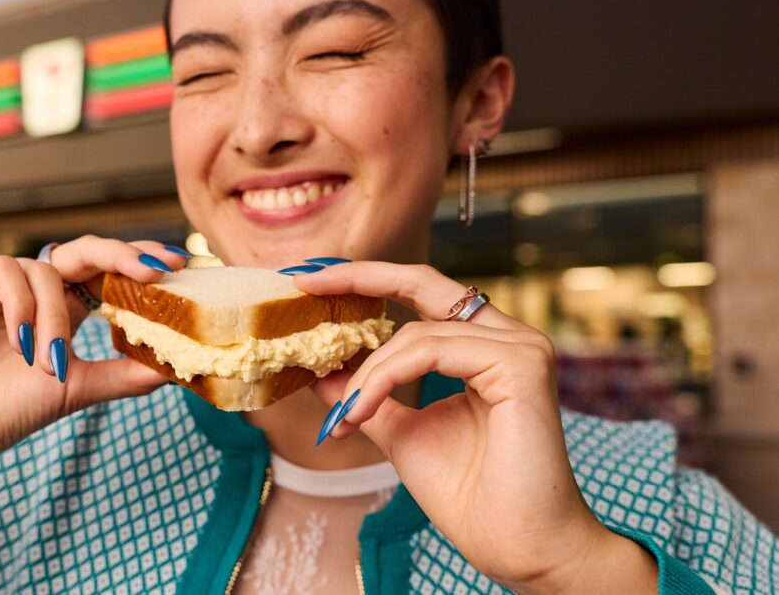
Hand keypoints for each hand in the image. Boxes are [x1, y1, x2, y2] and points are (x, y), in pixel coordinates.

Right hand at [0, 236, 185, 524]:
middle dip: (123, 255)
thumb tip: (175, 369)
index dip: (141, 265)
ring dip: (56, 319)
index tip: (179, 268)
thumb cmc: (1, 411)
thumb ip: (121, 375)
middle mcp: (33, 288)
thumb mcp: (73, 390)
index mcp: (61, 308)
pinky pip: (4, 271)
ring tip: (49, 362)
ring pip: (46, 271)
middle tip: (154, 270)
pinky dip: (20, 305)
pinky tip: (19, 341)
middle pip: (85, 252)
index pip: (108, 274)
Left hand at [296, 263, 656, 593]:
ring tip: (345, 414)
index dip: (367, 281)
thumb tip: (321, 372)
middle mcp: (508, 336)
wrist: (517, 546)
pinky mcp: (520, 365)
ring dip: (367, 373)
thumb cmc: (471, 496)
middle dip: (358, 277)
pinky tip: (362, 410)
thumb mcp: (401, 432)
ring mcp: (520, 347)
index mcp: (486, 347)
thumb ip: (369, 397)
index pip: (422, 294)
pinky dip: (386, 378)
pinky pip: (432, 350)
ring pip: (417, 331)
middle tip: (303, 281)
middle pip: (424, 281)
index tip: (310, 281)